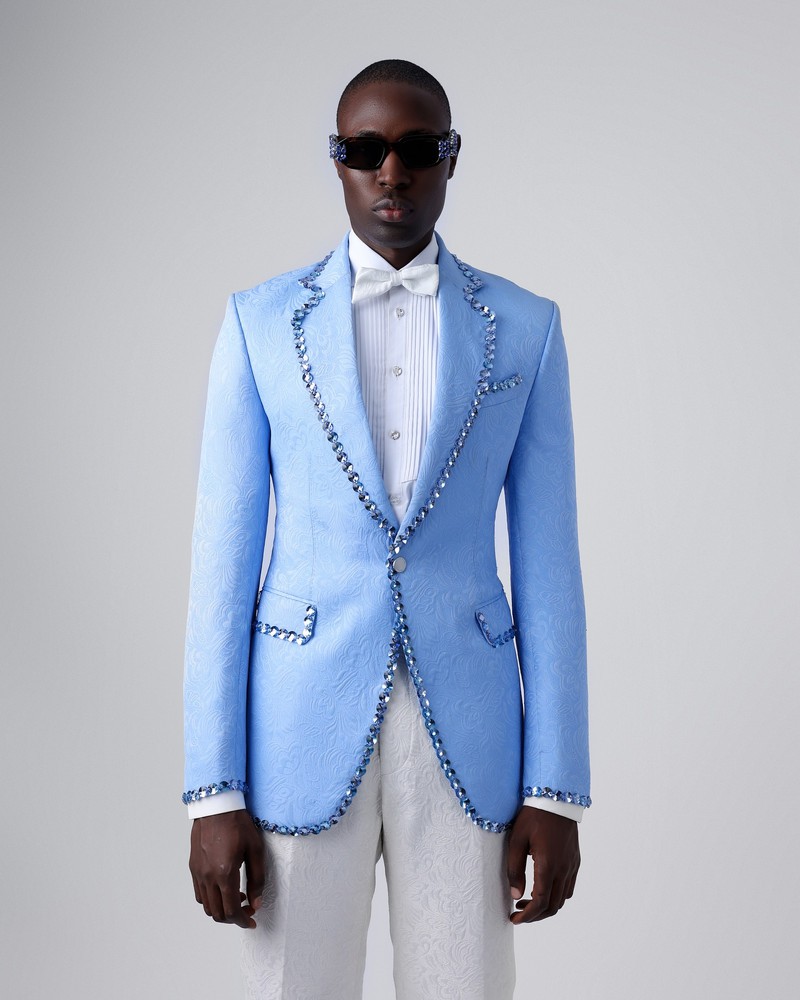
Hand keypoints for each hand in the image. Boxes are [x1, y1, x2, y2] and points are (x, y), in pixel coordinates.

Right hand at [189, 810, 265, 928]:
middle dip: (234, 918)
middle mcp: (207, 877)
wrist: (217, 805)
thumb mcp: (255, 850)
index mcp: (224, 873)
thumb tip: (256, 902)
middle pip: (217, 913)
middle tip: (247, 911)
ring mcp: (198, 873)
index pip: (231, 911)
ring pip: (206, 906)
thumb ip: (257, 879)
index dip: (243, 921)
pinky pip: (199, 893)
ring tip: (238, 898)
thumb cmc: (238, 824)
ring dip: (222, 909)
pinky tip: (224, 889)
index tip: (252, 921)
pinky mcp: (193, 867)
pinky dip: (211, 899)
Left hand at [506, 805, 579, 923]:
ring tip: (526, 901)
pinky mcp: (575, 860)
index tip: (513, 919)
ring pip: (562, 899)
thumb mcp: (517, 840)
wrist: (556, 798)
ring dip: (546, 906)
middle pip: (553, 906)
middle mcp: (564, 869)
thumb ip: (515, 869)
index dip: (527, 916)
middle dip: (535, 915)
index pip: (540, 903)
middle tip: (518, 914)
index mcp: (548, 865)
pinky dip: (556, 895)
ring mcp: (572, 865)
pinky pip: (569, 887)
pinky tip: (542, 887)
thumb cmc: (533, 816)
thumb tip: (515, 895)